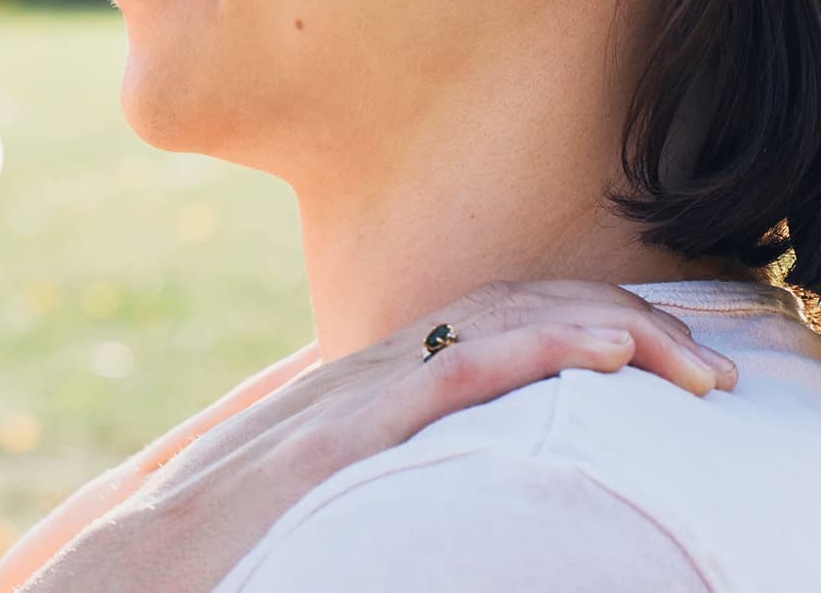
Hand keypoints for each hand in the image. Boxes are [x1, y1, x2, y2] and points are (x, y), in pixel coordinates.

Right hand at [0, 279, 735, 592]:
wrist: (145, 557)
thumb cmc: (231, 537)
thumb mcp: (330, 482)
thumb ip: (389, 450)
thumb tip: (456, 462)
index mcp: (375, 377)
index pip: (501, 311)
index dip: (593, 316)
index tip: (670, 356)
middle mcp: (373, 365)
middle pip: (518, 302)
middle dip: (629, 320)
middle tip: (713, 369)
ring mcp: (360, 394)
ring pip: (503, 322)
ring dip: (612, 330)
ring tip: (689, 363)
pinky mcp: (349, 433)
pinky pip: (457, 370)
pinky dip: (538, 349)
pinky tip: (603, 354)